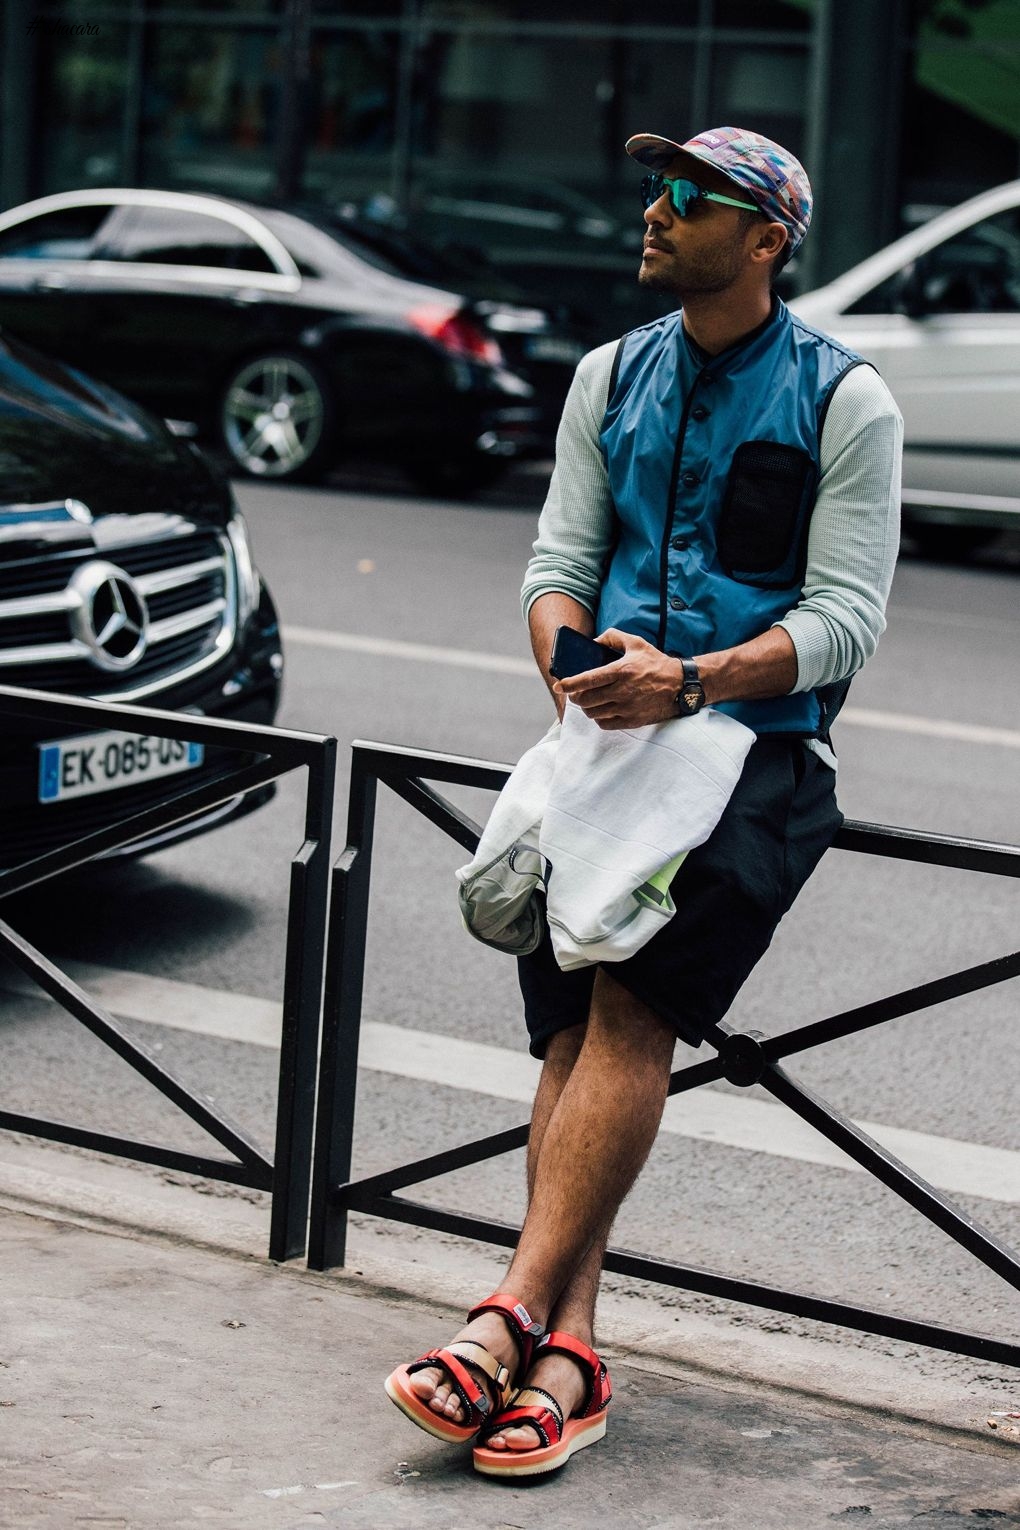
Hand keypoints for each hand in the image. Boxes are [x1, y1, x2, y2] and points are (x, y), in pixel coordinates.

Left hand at [552, 628, 682, 729]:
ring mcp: (627, 708)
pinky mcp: (632, 720)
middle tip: (575, 693)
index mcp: (621, 671)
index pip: (587, 679)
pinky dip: (599, 718)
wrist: (680, 685)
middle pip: (586, 700)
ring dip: (587, 708)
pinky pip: (605, 724)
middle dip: (576, 697)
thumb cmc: (656, 663)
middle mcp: (622, 691)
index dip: (569, 684)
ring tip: (589, 701)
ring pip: (594, 713)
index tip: (559, 685)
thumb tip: (593, 641)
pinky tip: (602, 710)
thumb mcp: (636, 643)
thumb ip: (612, 637)